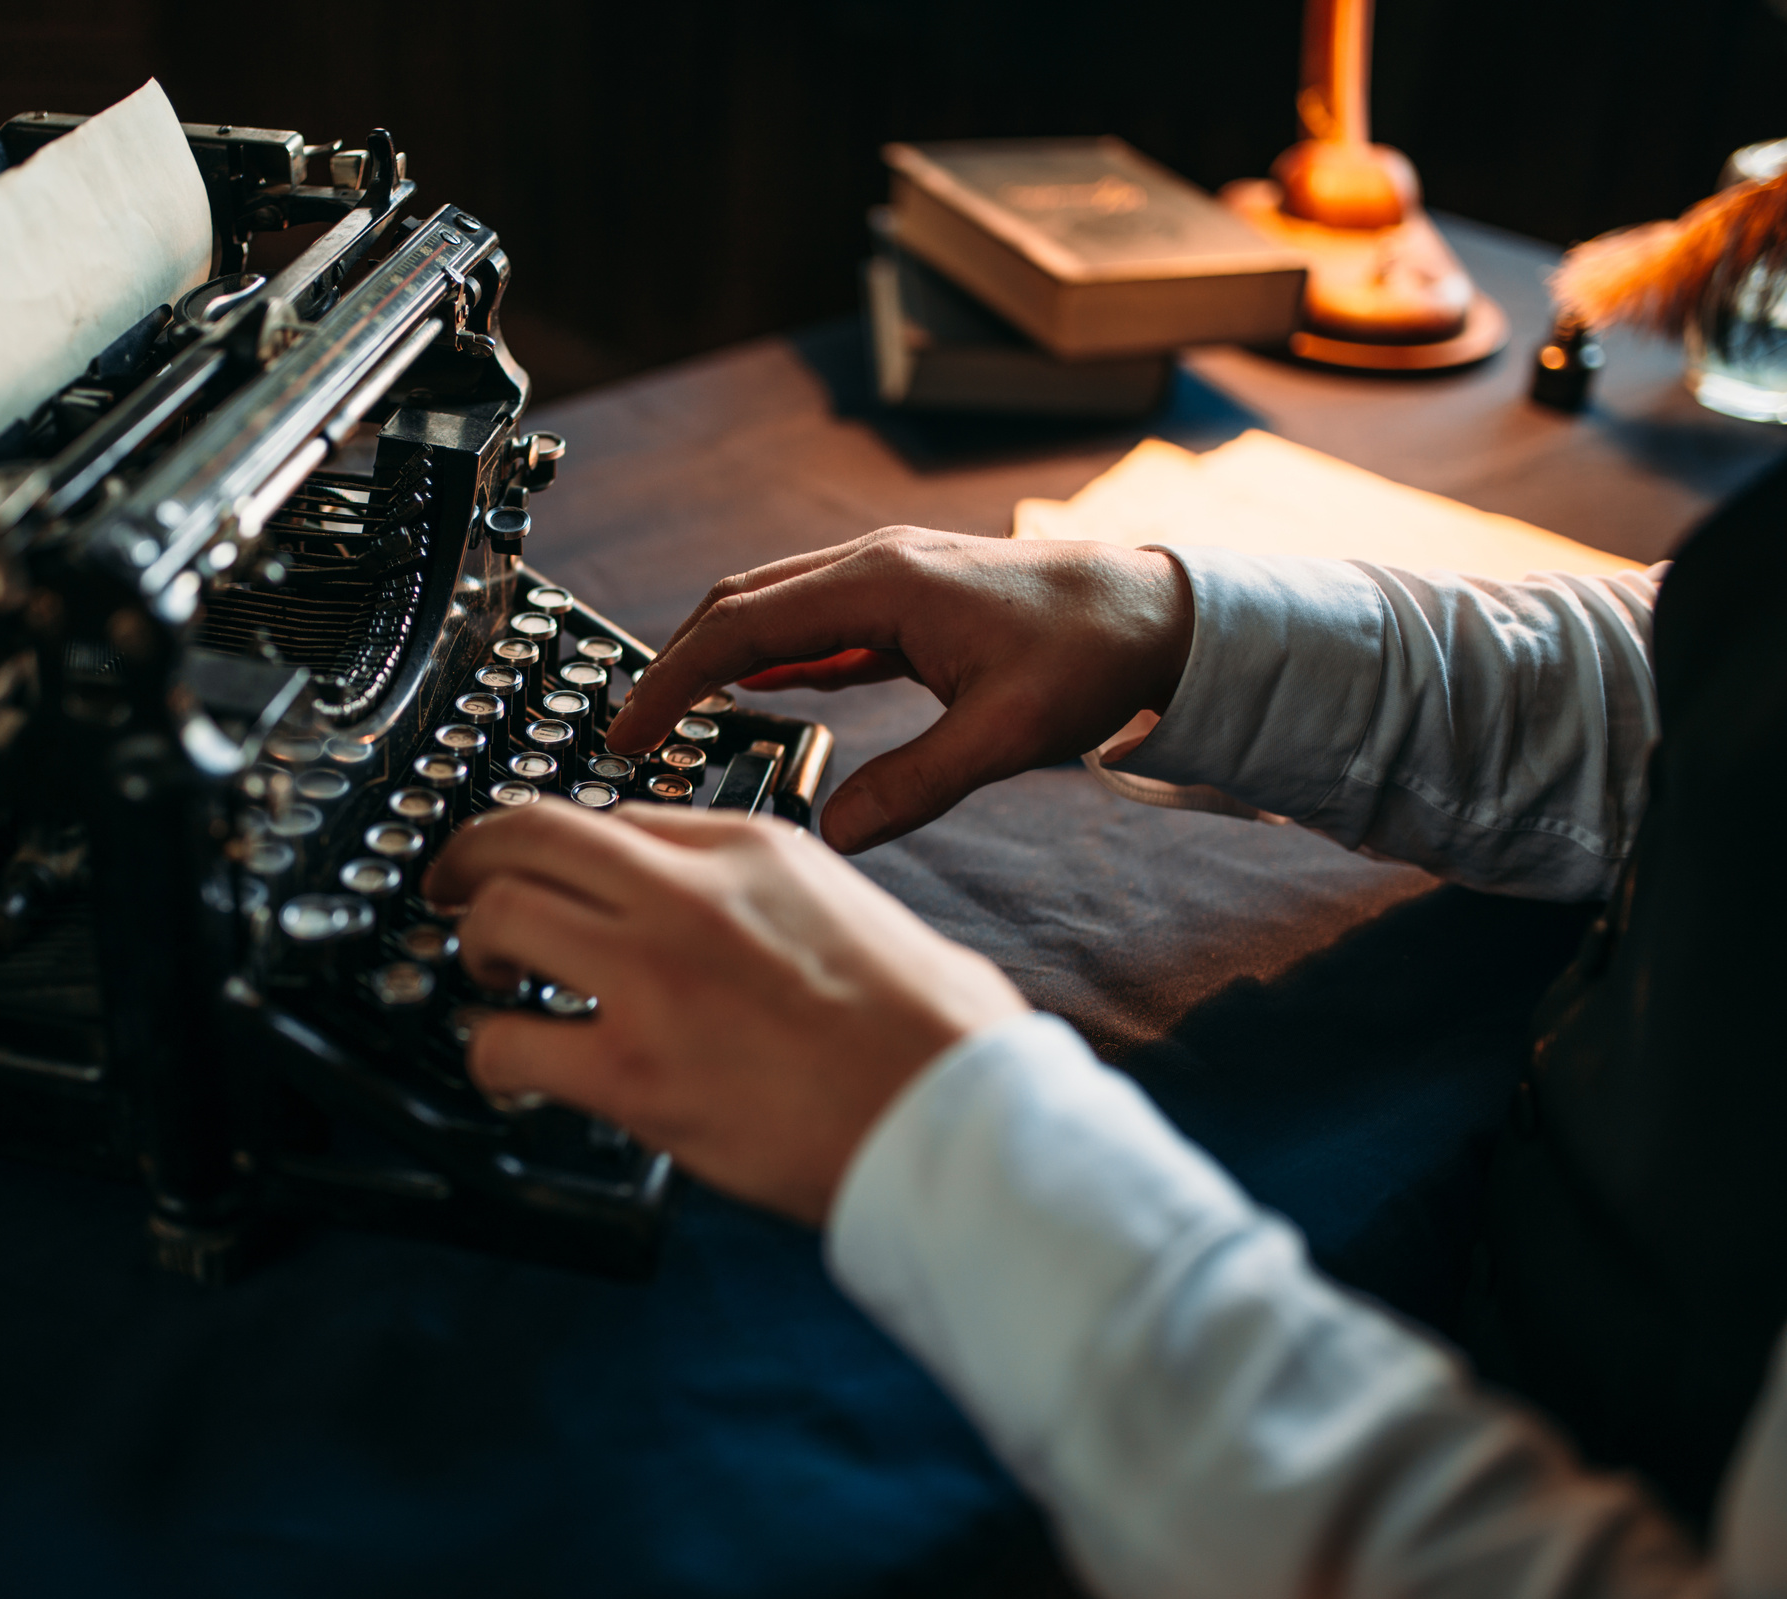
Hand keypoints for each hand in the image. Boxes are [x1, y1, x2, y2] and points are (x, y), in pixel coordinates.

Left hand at [423, 801, 1027, 1225]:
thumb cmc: (932, 1032)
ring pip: (500, 916)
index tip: (538, 870)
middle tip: (452, 890)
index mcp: (748, 846)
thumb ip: (767, 893)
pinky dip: (488, 1055)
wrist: (955, 1117)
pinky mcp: (632, 1071)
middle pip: (527, 834)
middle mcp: (688, 893)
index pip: (612, 815)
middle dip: (469, 858)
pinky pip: (508, 1042)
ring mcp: (652, 977)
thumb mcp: (848, 908)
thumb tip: (720, 916)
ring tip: (484, 979)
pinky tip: (506, 1069)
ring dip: (473, 947)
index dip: (556, 846)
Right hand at [603, 530, 1193, 853]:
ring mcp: (890, 577)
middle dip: (675, 664)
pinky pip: (815, 622)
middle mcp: (874, 567)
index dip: (673, 680)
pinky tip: (758, 693)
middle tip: (632, 732)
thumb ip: (918, 785)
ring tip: (678, 718)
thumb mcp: (1009, 734)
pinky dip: (772, 656)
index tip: (629, 730)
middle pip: (738, 605)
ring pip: (772, 608)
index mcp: (883, 585)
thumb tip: (838, 835)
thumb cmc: (1098, 654)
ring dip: (718, 655)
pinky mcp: (908, 600)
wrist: (1165, 614)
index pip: (741, 627)